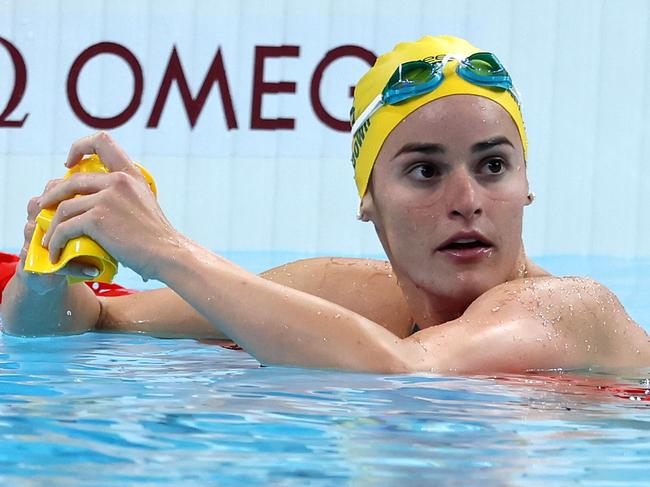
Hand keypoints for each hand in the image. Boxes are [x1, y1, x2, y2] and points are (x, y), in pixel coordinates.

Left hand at [39, 132, 179, 280]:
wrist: (168, 254)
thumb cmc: (157, 238)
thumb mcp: (145, 204)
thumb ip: (126, 195)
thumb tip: (103, 200)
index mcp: (131, 174)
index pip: (101, 141)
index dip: (79, 147)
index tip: (69, 164)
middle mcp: (118, 181)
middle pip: (71, 180)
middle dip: (52, 196)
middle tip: (46, 209)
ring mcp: (107, 198)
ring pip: (64, 207)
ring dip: (51, 225)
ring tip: (48, 240)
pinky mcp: (97, 219)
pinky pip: (65, 227)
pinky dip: (56, 241)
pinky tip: (56, 252)